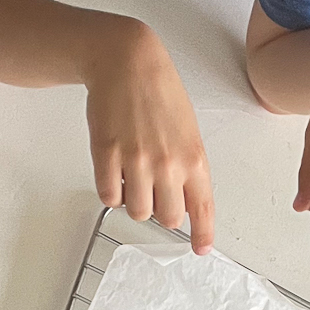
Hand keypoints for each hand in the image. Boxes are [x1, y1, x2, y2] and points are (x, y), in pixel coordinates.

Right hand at [85, 22, 214, 253]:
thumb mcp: (188, 130)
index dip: (202, 234)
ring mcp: (137, 160)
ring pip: (137, 211)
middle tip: (153, 191)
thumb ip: (188, 166)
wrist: (126, 61)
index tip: (200, 248)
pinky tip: (114, 172)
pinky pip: (109, 196)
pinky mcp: (107, 154)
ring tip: (132, 176)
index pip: (202, 209)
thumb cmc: (159, 91)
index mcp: (194, 158)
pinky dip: (111, 192)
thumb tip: (184, 201)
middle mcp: (168, 164)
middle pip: (167, 218)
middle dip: (160, 211)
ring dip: (134, 201)